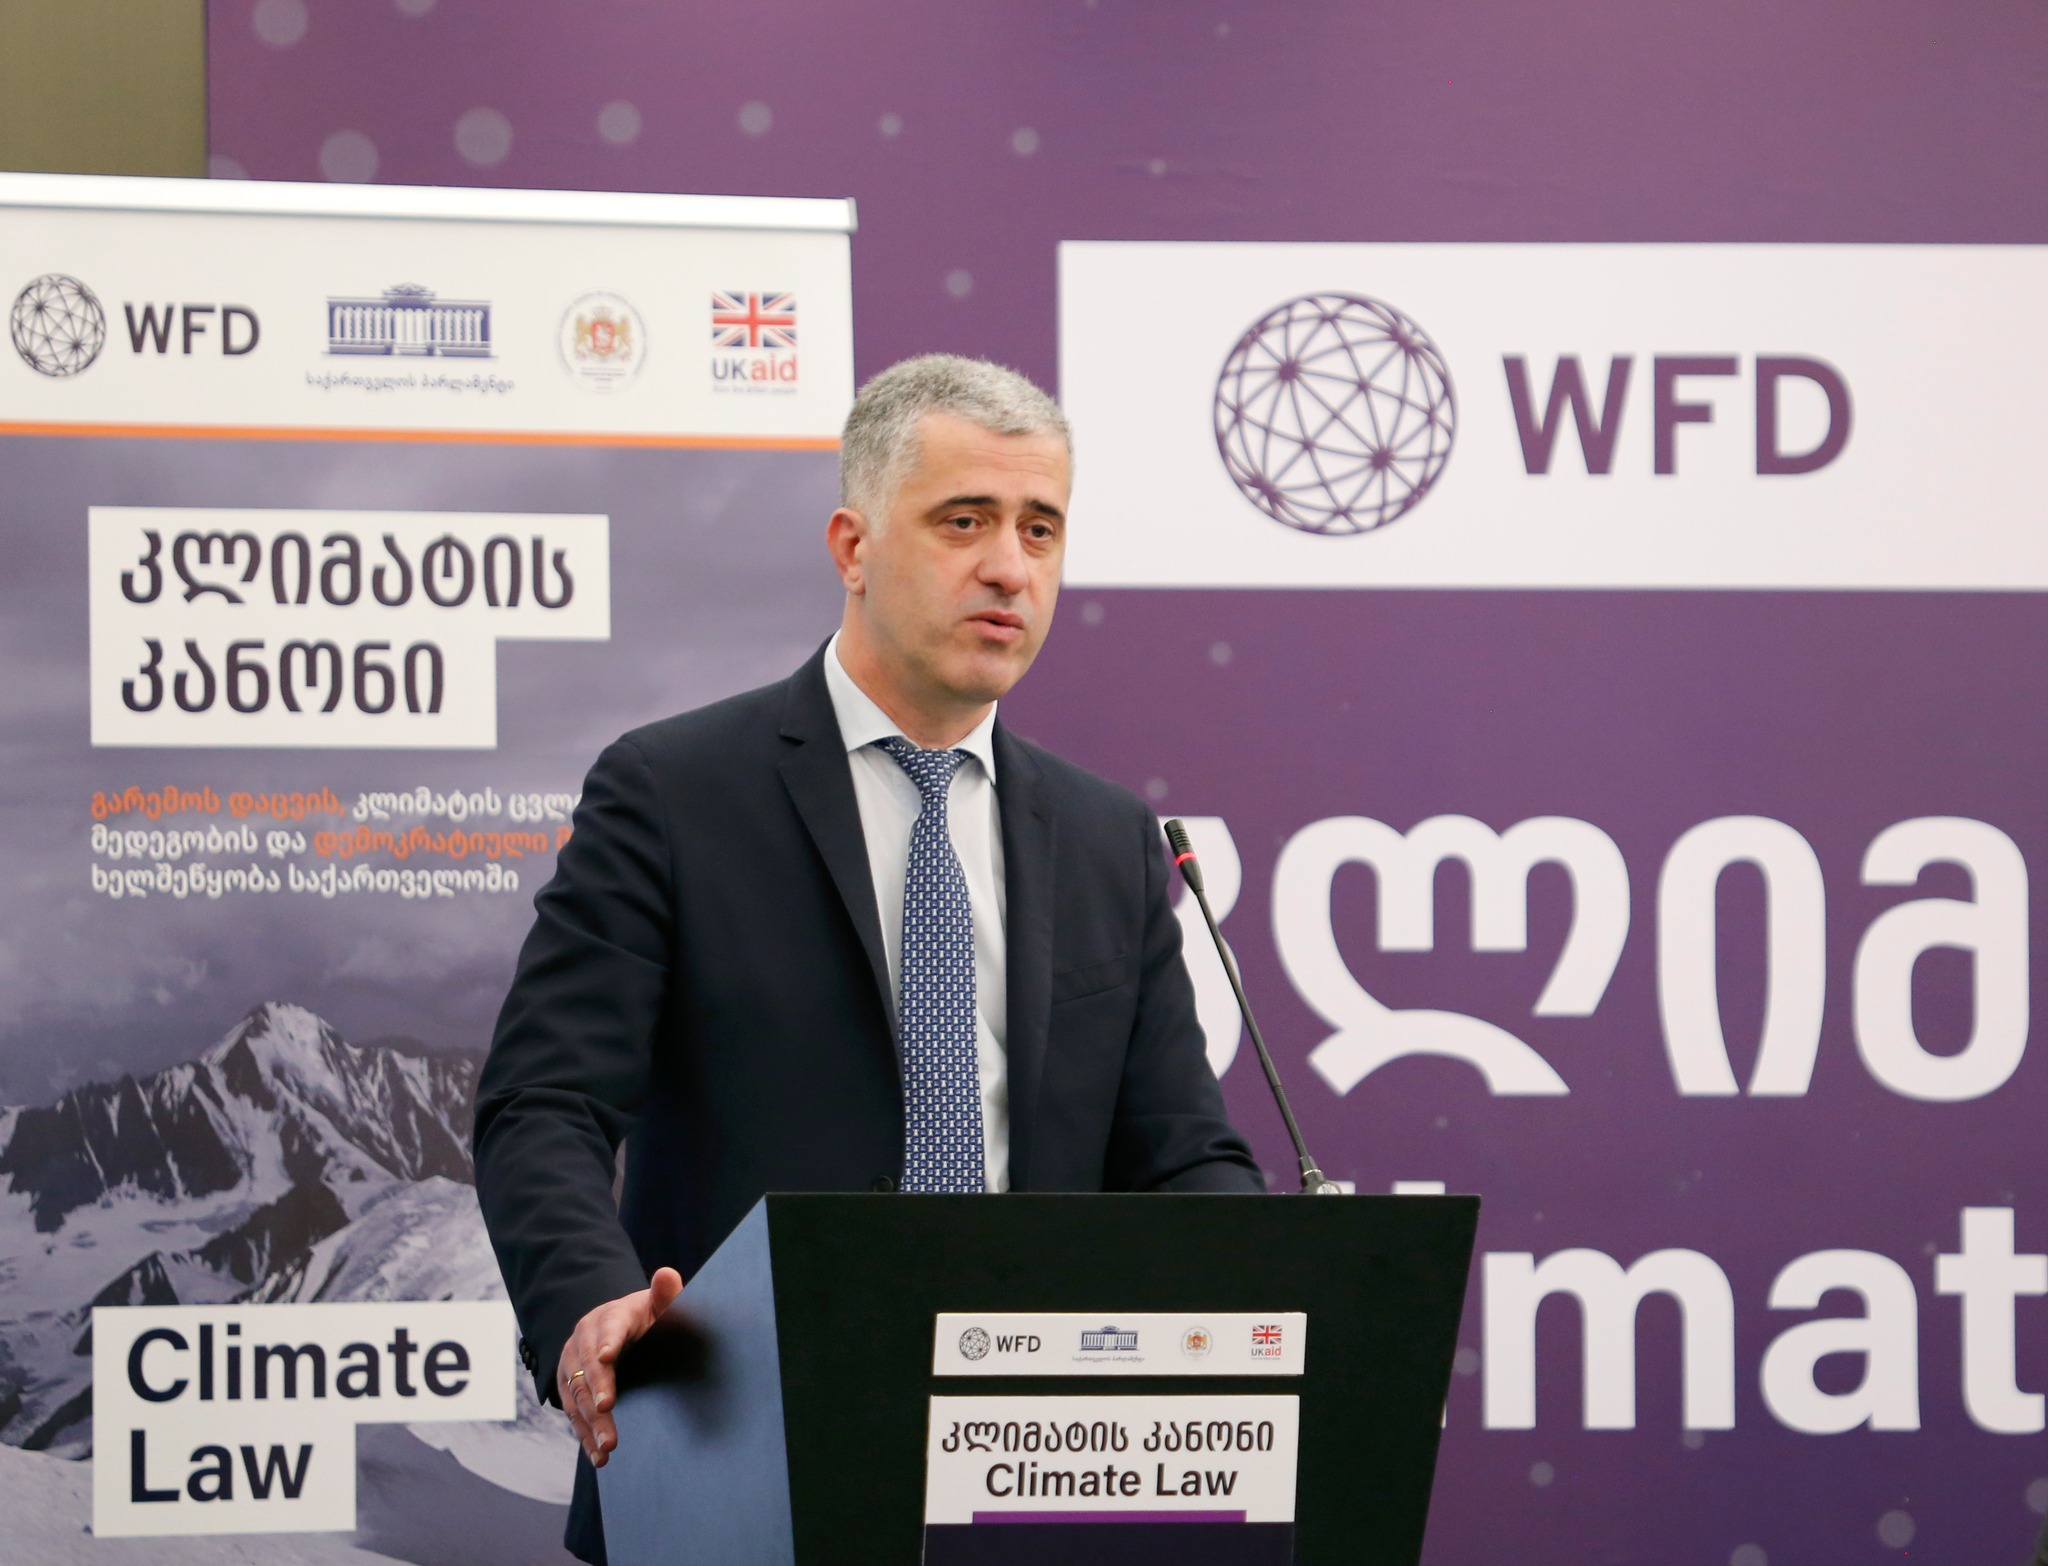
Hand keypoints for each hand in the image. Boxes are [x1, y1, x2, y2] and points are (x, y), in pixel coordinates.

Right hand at [557, 1266, 683, 1466]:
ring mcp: (573, 1365)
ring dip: (591, 1421)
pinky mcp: (569, 1388)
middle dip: (597, 1389)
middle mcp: (585, 1339)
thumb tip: (667, 1273)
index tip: (608, 1357)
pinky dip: (585, 1436)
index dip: (607, 1342)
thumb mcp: (658, 1306)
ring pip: (576, 1394)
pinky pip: (573, 1414)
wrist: (620, 1331)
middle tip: (607, 1409)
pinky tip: (599, 1457)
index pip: (608, 1327)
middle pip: (588, 1366)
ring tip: (608, 1446)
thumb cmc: (647, 1319)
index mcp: (610, 1316)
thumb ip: (666, 1295)